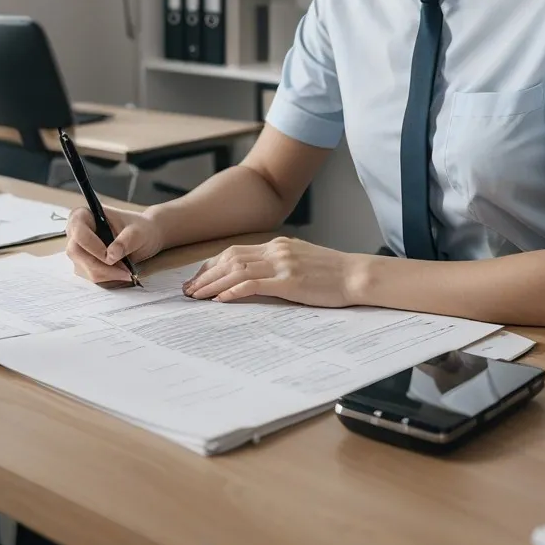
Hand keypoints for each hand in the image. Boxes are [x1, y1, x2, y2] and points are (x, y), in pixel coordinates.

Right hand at [65, 204, 163, 283]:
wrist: (144, 236)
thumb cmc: (140, 228)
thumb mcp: (138, 231)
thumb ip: (126, 240)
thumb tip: (110, 256)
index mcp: (84, 215)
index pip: (78, 232)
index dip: (92, 246)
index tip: (109, 257)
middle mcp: (76, 233)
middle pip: (77, 253)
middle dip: (101, 266)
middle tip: (124, 271)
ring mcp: (78, 250)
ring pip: (83, 268)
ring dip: (106, 274)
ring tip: (127, 272)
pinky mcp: (83, 264)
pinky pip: (90, 276)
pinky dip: (107, 278)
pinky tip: (121, 273)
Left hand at [182, 237, 364, 307]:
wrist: (356, 275)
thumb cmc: (333, 273)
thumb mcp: (303, 261)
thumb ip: (280, 264)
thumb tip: (257, 277)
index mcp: (278, 245)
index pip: (236, 251)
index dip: (212, 264)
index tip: (198, 277)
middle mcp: (276, 250)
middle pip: (230, 258)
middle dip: (205, 275)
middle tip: (188, 290)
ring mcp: (282, 264)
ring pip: (236, 270)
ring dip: (212, 284)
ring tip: (196, 296)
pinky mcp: (288, 281)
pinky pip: (253, 284)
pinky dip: (233, 291)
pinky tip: (221, 300)